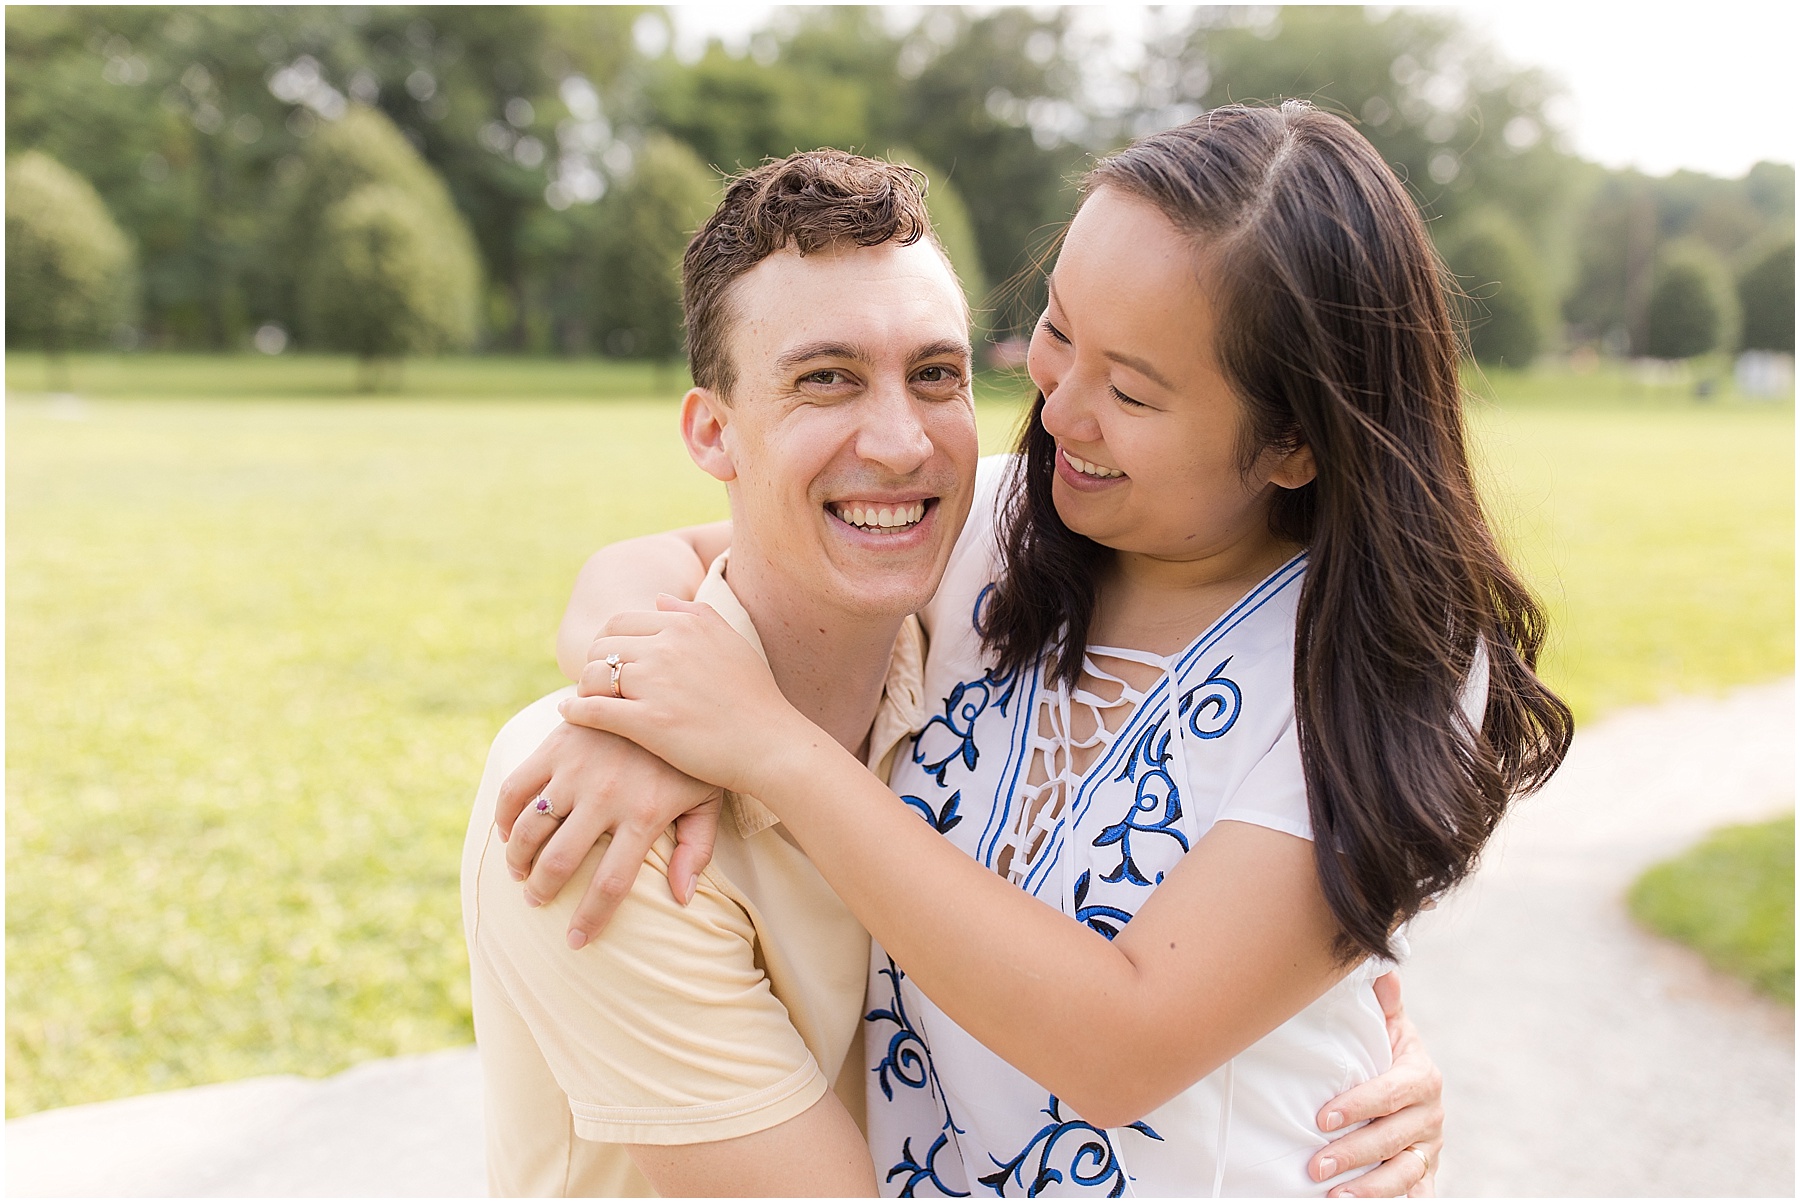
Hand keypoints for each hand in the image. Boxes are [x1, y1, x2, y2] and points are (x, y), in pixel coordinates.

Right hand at [495, 720, 722, 948]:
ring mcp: (576, 768)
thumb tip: (682, 900)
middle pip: (561, 861)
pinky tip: (508, 833)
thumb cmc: (690, 755)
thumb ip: (696, 849)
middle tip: (538, 902)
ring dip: (518, 860)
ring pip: (530, 829)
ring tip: (521, 875)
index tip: (576, 942)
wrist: (667, 689)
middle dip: (543, 891)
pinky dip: (504, 816)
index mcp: (645, 814)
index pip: (612, 884)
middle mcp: (606, 795)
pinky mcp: (555, 745)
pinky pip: (515, 788)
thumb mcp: (708, 798)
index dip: (590, 919)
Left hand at [558, 597, 816, 797]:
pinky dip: (574, 711)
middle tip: (594, 684)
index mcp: (686, 624)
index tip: (609, 663)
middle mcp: (668, 646)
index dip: (609, 643)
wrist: (771, 745)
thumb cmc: (755, 698)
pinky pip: (592, 709)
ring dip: (582, 688)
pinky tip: (570, 715)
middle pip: (601, 645)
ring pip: (591, 675)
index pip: (621, 621)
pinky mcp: (647, 722)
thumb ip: (695, 613)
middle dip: (594, 664)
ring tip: (585, 701)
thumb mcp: (732, 641)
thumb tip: (658, 599)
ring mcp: (656, 683)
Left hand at [1308, 973, 1442, 1196]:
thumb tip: (1382, 972)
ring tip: (1334, 1196)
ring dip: (1370, 1188)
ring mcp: (1429, 1149)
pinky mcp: (1425, 1174)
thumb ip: (1384, 1006)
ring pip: (1403, 1173)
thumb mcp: (1391, 1028)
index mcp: (1421, 1077)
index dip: (1359, 1106)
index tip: (1322, 1118)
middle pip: (1392, 1139)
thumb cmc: (1389, 1054)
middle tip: (1315, 1164)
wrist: (1416, 1088)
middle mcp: (1431, 1116)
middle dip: (1353, 1153)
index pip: (1390, 1094)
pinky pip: (1416, 1194)